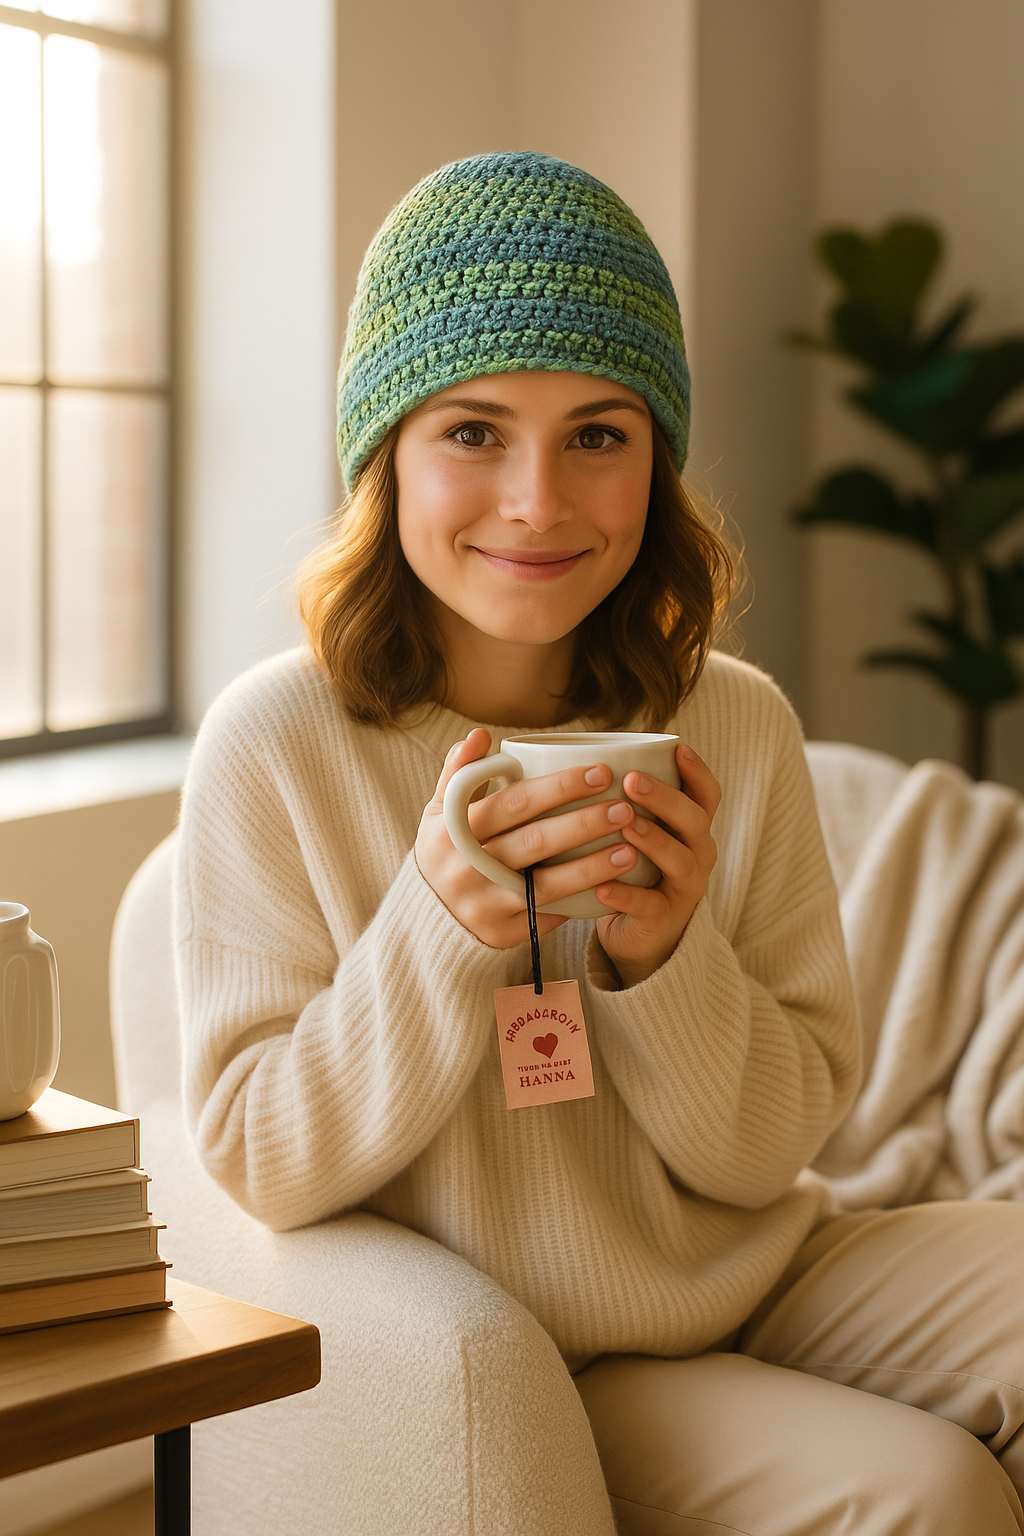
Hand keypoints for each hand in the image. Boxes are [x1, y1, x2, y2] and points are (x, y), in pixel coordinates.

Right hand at [415, 728, 644, 947]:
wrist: (427, 915)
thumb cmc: (446, 850)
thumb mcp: (439, 810)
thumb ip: (459, 771)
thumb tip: (481, 734)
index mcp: (454, 830)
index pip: (514, 803)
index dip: (558, 787)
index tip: (600, 772)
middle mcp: (468, 869)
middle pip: (535, 842)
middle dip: (584, 823)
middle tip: (625, 808)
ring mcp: (486, 905)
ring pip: (546, 886)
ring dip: (592, 867)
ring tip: (630, 849)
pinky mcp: (502, 934)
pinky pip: (547, 918)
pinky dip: (579, 902)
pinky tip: (613, 888)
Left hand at [594, 745, 719, 988]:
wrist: (644, 936)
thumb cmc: (639, 871)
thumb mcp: (644, 834)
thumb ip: (632, 803)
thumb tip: (591, 757)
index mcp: (693, 830)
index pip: (707, 795)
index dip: (698, 771)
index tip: (678, 747)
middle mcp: (698, 855)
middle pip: (694, 821)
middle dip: (666, 798)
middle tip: (633, 780)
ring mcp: (685, 889)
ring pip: (680, 861)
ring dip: (654, 840)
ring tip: (626, 825)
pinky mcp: (664, 919)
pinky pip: (649, 905)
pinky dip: (626, 895)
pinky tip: (602, 886)